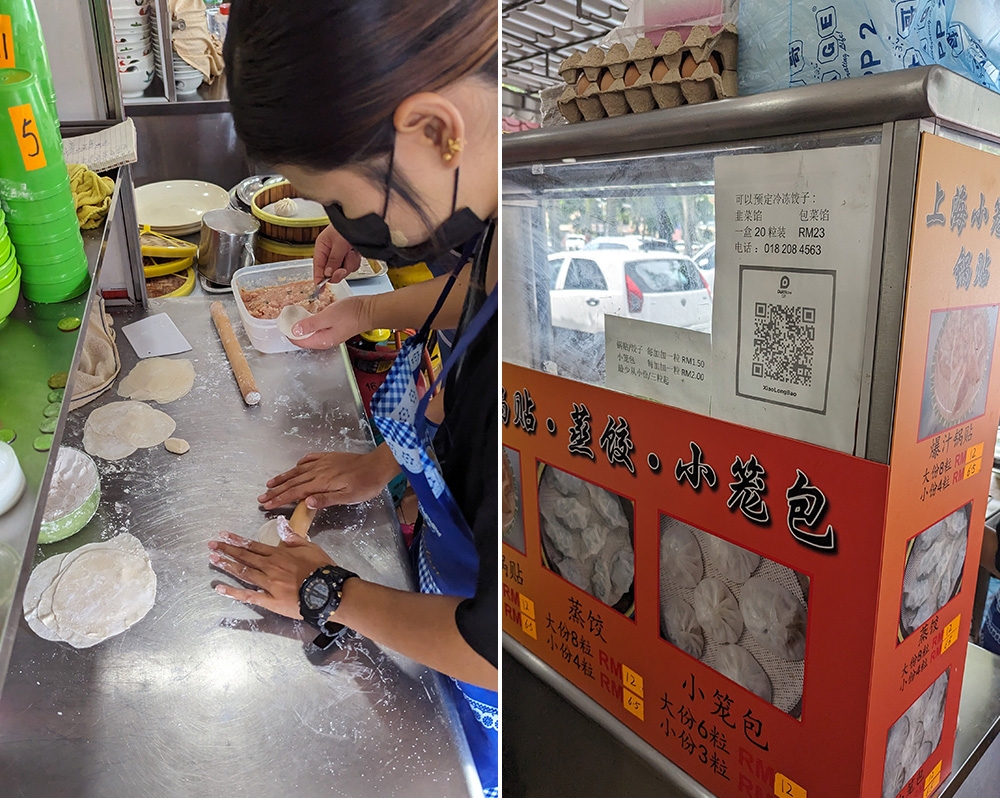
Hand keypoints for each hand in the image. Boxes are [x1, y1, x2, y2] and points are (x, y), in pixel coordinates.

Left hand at [208, 530, 336, 619]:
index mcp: (279, 554)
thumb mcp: (310, 547)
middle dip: (227, 549)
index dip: (237, 540)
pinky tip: (219, 588)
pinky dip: (233, 592)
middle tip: (212, 544)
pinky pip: (248, 595)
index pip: (254, 545)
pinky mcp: (269, 600)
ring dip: (227, 565)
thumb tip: (281, 523)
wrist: (328, 590)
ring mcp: (268, 583)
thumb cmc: (321, 568)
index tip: (224, 535)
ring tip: (213, 559)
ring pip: (243, 573)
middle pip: (245, 557)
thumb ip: (292, 537)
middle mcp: (270, 566)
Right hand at [258, 446, 400, 509]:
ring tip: (270, 483)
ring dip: (283, 477)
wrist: (377, 465)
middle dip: (276, 490)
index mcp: (321, 482)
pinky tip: (296, 466)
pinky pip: (310, 458)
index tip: (266, 504)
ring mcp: (323, 462)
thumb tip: (306, 503)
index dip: (280, 499)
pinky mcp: (329, 457)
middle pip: (293, 481)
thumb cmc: (365, 484)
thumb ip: (327, 499)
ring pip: (298, 470)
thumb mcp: (348, 497)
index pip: (296, 492)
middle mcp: (318, 471)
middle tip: (261, 497)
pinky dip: (300, 463)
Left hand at [290, 293, 368, 348]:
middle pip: (304, 339)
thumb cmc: (352, 313)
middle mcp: (325, 341)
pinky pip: (318, 329)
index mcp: (322, 340)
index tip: (282, 322)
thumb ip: (311, 324)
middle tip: (287, 317)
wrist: (369, 311)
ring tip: (296, 315)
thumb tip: (295, 330)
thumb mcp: (328, 316)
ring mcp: (330, 336)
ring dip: (302, 326)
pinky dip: (311, 323)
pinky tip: (310, 314)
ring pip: (311, 334)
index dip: (288, 333)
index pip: (299, 341)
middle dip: (294, 330)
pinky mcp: (334, 330)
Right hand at [313, 224, 361, 283]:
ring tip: (351, 253)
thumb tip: (327, 274)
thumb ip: (333, 260)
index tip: (319, 289)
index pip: (317, 266)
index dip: (318, 279)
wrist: (363, 220)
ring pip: (342, 270)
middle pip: (330, 272)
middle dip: (338, 271)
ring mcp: (340, 255)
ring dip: (348, 264)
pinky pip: (351, 266)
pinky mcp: (349, 256)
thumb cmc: (348, 225)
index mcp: (322, 247)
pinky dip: (354, 261)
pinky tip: (355, 252)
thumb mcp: (339, 243)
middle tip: (343, 268)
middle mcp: (330, 252)